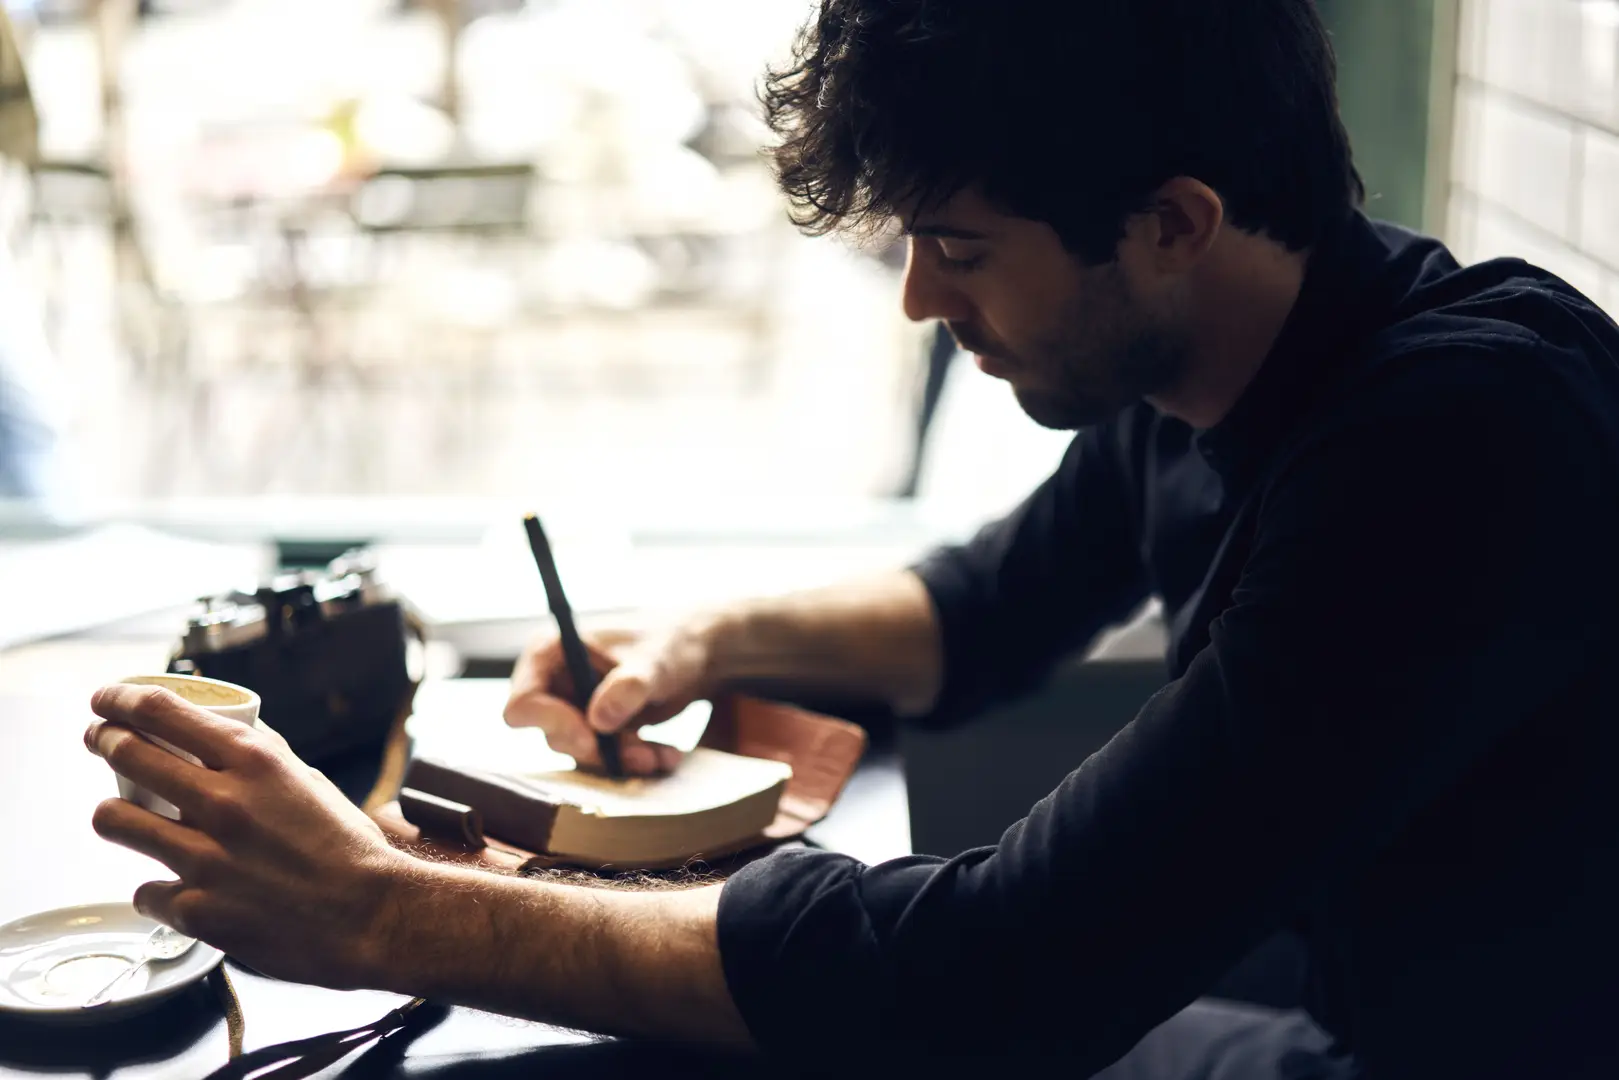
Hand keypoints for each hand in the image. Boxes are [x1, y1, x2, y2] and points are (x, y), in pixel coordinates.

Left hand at [84, 684, 414, 988]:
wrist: (372, 918)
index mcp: (256, 763)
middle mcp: (224, 804)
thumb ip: (265, 757)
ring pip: (115, 820)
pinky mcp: (195, 910)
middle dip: (102, 740)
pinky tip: (177, 887)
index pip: (160, 712)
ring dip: (113, 812)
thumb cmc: (350, 851)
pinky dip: (159, 887)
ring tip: (121, 814)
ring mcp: (204, 859)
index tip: (106, 701)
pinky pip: (147, 890)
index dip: (119, 701)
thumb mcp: (310, 782)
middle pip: (126, 755)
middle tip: (100, 740)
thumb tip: (226, 733)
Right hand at [504, 620, 715, 774]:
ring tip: (663, 756)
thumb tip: (598, 720)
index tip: (593, 737)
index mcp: (550, 654)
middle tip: (643, 755)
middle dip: (601, 750)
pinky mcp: (593, 731)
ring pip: (583, 755)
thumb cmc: (670, 642)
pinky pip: (605, 759)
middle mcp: (553, 685)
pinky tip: (667, 755)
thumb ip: (630, 685)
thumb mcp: (657, 660)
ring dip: (623, 760)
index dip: (552, 725)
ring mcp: (571, 710)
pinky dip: (636, 761)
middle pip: (555, 736)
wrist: (693, 653)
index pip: (524, 703)